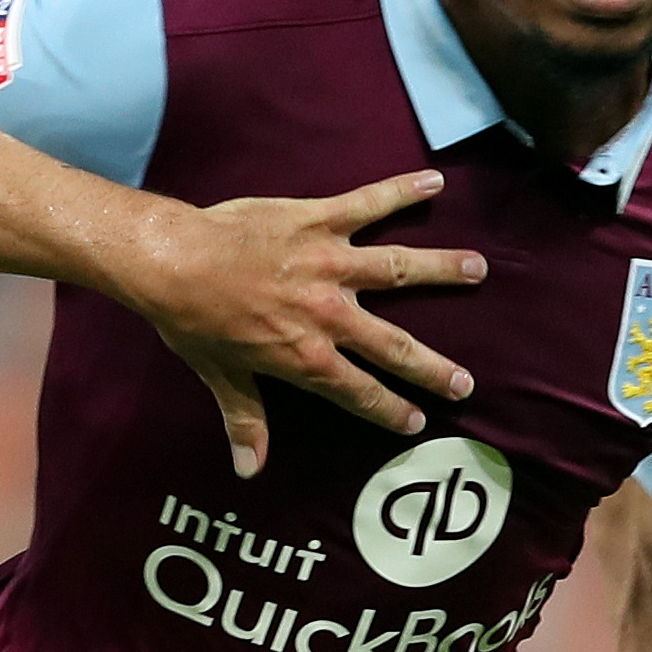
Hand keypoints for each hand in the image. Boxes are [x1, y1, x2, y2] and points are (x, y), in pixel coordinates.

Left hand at [110, 172, 483, 478]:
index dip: (390, 410)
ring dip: (443, 268)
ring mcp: (329, 264)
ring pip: (400, 268)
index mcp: (307, 357)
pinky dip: (402, 190)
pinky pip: (369, 203)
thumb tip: (248, 470)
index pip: (360, 392)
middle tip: (466, 382)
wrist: (172, 260)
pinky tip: (434, 181)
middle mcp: (330, 314)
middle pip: (394, 345)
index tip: (418, 420)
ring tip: (479, 268)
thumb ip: (245, 421)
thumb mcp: (219, 376)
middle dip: (432, 366)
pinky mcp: (319, 220)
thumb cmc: (191, 320)